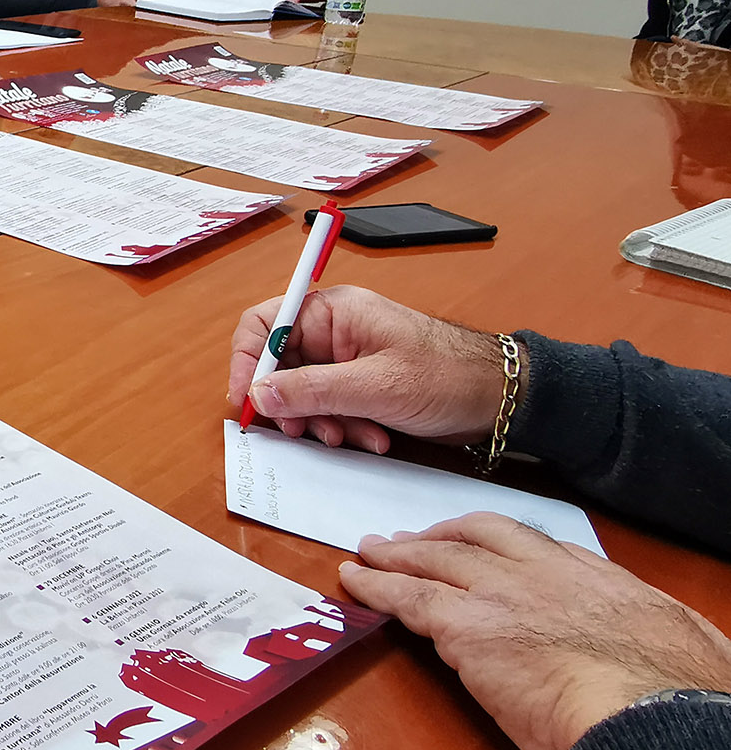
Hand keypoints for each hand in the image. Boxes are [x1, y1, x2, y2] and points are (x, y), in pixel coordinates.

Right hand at [226, 284, 502, 451]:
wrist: (502, 399)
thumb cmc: (448, 376)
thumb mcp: (375, 386)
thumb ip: (312, 390)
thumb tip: (259, 396)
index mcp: (333, 312)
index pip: (264, 323)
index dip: (247, 361)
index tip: (247, 400)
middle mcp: (334, 330)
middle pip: (280, 364)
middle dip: (291, 403)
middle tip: (302, 433)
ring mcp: (347, 358)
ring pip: (304, 392)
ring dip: (321, 420)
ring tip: (351, 437)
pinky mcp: (361, 384)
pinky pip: (331, 405)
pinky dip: (343, 425)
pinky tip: (371, 437)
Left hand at [342, 512, 730, 749]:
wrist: (653, 716)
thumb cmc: (680, 698)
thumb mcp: (684, 646)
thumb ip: (657, 638)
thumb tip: (674, 656)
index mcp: (600, 579)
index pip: (538, 546)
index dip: (499, 545)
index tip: (480, 548)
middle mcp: (545, 573)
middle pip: (477, 538)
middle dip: (440, 537)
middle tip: (409, 540)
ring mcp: (501, 594)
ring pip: (434, 560)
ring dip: (397, 555)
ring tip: (369, 553)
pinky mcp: (465, 626)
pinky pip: (407, 597)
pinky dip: (376, 586)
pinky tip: (354, 581)